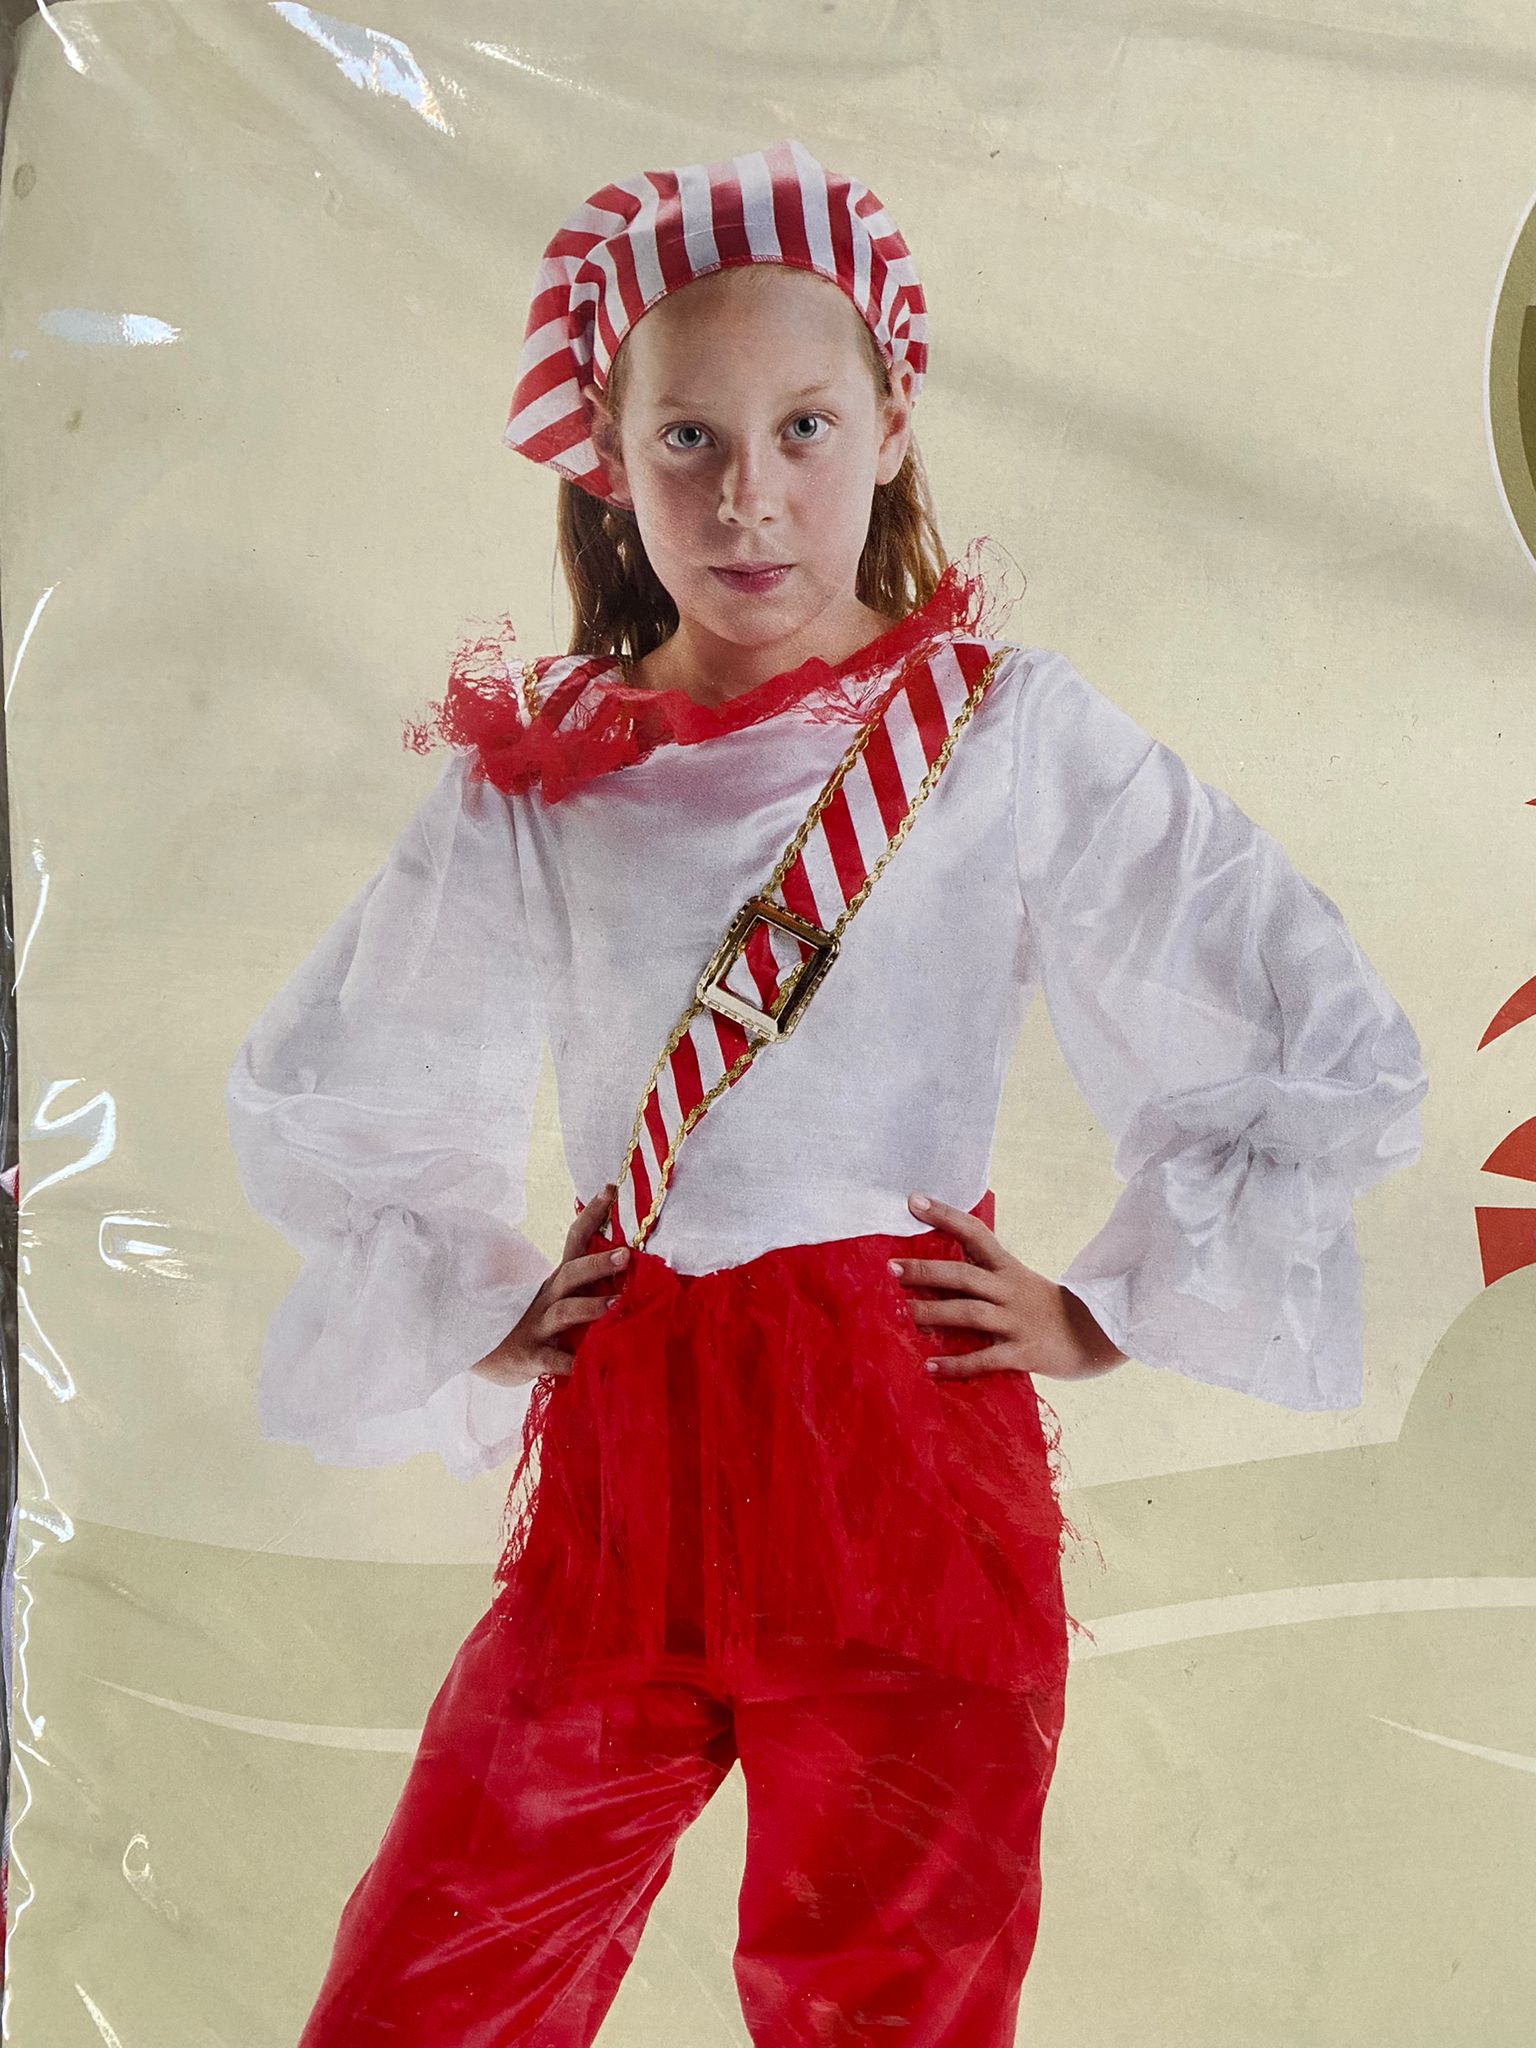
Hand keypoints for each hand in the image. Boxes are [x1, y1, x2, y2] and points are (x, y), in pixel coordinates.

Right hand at [470, 1183, 628, 1385]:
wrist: (478, 1353)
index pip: (574, 1241)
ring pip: (565, 1312)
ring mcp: (537, 1327)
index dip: (592, 1215)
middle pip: (571, 1274)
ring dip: (590, 1307)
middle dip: (598, 1263)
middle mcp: (546, 1299)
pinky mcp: (530, 1357)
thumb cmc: (528, 1326)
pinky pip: (553, 1360)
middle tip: (626, 1255)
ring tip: (616, 1305)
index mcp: (555, 1283)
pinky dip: (571, 1363)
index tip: (611, 1189)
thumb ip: (584, 1290)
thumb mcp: (553, 1302)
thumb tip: (627, 1269)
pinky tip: (587, 1366)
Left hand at [889, 1192, 1129, 1383]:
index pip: (974, 1233)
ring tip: (903, 1316)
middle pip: (964, 1276)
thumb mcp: (1020, 1281)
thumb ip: (985, 1274)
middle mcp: (1010, 1290)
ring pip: (970, 1314)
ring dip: (933, 1314)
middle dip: (926, 1271)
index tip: (913, 1200)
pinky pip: (985, 1359)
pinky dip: (957, 1364)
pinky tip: (930, 1367)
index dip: (944, 1216)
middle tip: (891, 1268)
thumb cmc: (1047, 1309)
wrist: (1097, 1336)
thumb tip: (937, 1269)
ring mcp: (1017, 1322)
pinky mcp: (1024, 1353)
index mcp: (1008, 1268)